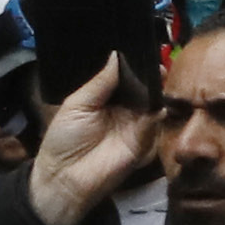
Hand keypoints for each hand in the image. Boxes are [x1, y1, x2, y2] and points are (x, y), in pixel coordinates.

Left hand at [25, 58, 161, 224]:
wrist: (67, 177)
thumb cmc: (64, 138)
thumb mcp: (76, 104)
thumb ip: (100, 81)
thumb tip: (117, 54)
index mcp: (104, 98)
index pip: (122, 76)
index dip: (130, 63)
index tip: (139, 46)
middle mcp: (123, 108)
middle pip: (141, 86)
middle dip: (148, 71)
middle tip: (154, 55)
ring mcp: (136, 123)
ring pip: (152, 99)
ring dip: (156, 85)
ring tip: (159, 67)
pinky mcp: (146, 138)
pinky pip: (157, 119)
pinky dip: (160, 105)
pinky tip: (160, 90)